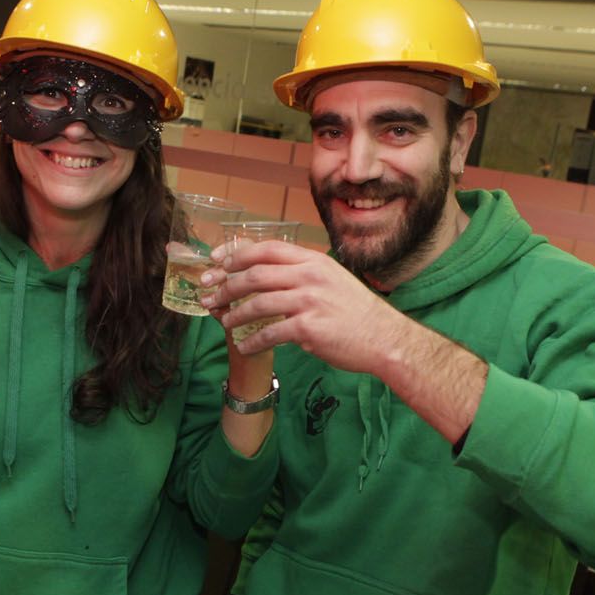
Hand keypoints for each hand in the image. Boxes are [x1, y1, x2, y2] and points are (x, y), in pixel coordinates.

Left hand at [204, 241, 404, 372]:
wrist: (384, 338)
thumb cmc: (357, 312)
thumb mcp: (333, 279)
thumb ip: (304, 274)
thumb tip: (270, 276)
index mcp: (313, 261)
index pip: (267, 248)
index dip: (236, 253)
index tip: (216, 261)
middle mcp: (309, 276)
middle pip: (255, 274)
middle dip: (226, 284)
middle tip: (209, 294)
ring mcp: (309, 301)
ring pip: (257, 304)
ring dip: (234, 314)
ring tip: (223, 322)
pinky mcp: (308, 328)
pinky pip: (269, 333)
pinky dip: (251, 341)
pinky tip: (244, 346)